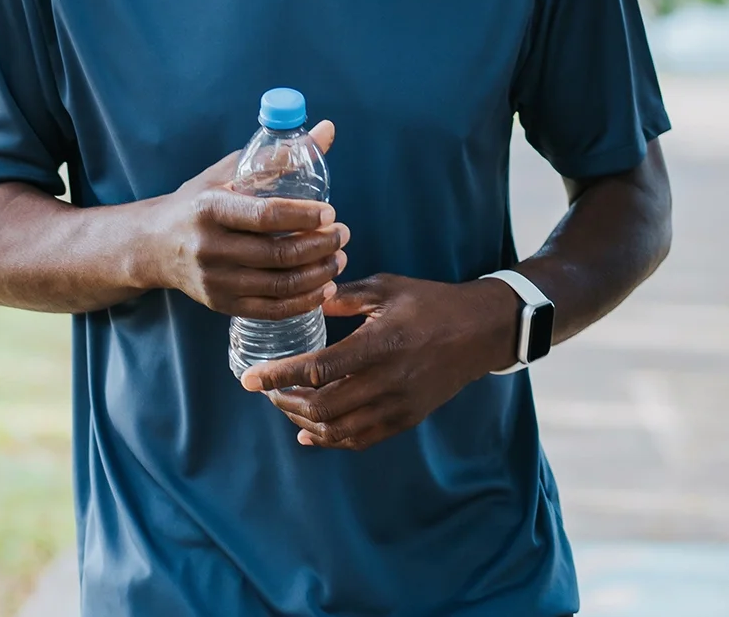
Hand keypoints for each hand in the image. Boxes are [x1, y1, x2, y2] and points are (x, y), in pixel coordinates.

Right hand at [140, 121, 347, 319]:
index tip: (330, 213)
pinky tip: (324, 287)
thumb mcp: (230, 171)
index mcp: (210, 209)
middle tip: (342, 234)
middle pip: (277, 253)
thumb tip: (327, 130)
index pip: (264, 215)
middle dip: (320, 245)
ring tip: (338, 258)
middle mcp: (209, 247)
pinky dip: (304, 301)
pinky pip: (271, 310)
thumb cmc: (198, 202)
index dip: (303, 216)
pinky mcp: (221, 304)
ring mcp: (215, 280)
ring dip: (319, 274)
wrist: (154, 244)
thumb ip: (278, 154)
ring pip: (279, 285)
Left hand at [241, 273, 520, 450]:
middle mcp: (388, 381)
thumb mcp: (389, 288)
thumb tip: (309, 300)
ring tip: (286, 406)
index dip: (278, 377)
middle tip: (267, 390)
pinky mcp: (407, 418)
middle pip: (321, 407)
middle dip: (285, 402)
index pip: (317, 370)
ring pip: (338, 429)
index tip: (248, 379)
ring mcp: (398, 405)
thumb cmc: (431, 303)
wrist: (480, 332)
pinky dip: (330, 439)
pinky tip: (310, 432)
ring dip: (303, 422)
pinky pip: (361, 439)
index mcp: (380, 344)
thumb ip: (346, 298)